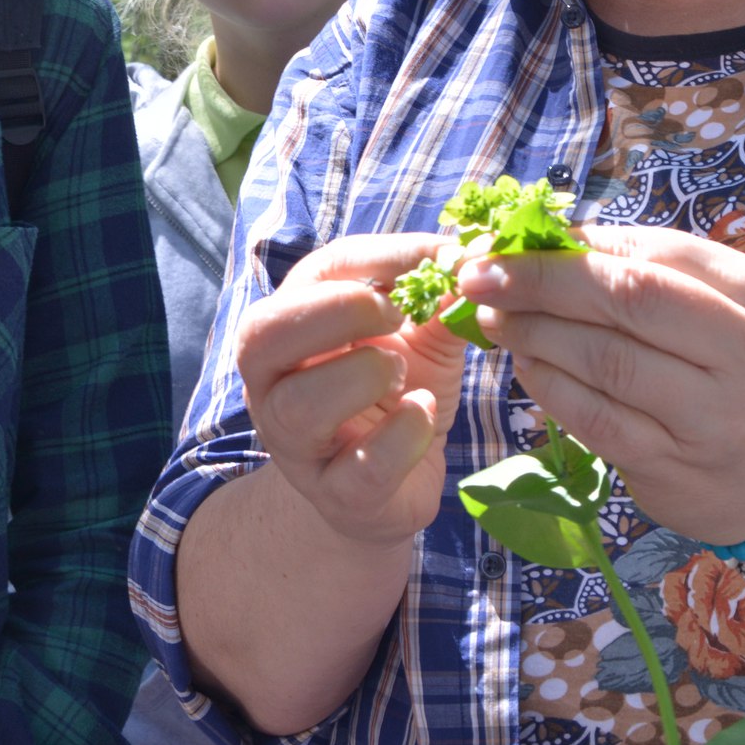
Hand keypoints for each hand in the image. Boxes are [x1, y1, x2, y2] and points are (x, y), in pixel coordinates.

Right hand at [237, 233, 469, 549]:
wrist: (391, 487)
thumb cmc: (397, 394)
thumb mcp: (421, 335)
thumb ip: (443, 295)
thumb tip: (479, 250)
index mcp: (295, 323)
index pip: (317, 273)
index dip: (382, 258)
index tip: (443, 257)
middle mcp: (276, 381)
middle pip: (265, 334)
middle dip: (338, 310)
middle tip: (397, 313)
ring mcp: (297, 444)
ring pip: (299, 404)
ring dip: (362, 375)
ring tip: (404, 375)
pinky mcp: (337, 495)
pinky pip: (358, 467)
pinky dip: (400, 436)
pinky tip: (423, 415)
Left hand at [461, 223, 744, 548]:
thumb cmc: (721, 362)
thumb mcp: (703, 302)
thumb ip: (636, 266)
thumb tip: (543, 237)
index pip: (646, 254)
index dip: (565, 248)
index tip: (502, 241)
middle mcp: (739, 349)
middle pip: (627, 301)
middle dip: (541, 283)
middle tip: (478, 276)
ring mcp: (710, 413)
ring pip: (606, 362)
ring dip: (536, 334)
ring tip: (496, 319)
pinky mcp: (673, 464)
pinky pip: (596, 418)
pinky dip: (550, 387)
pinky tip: (525, 364)